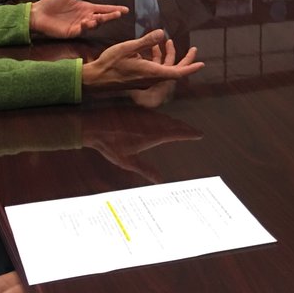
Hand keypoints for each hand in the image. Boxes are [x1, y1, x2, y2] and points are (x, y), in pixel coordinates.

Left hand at [30, 0, 128, 38]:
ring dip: (99, 21)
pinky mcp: (72, 32)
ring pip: (94, 24)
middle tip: (119, 14)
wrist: (37, 13)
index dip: (113, 9)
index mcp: (85, 8)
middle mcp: (84, 17)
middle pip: (102, 17)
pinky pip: (82, 30)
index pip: (103, 8)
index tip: (125, 9)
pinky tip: (88, 21)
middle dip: (110, 16)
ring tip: (102, 17)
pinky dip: (86, 26)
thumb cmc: (52, 2)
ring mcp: (79, 25)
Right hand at [81, 29, 203, 91]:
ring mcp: (145, 80)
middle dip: (185, 60)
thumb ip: (146, 41)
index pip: (177, 72)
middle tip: (194, 49)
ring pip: (163, 69)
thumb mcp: (128, 48)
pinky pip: (154, 69)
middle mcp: (151, 78)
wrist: (96, 79)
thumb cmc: (110, 63)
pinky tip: (151, 47)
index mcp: (151, 72)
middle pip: (174, 71)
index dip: (190, 67)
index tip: (202, 64)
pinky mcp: (140, 78)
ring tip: (168, 41)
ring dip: (167, 56)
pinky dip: (157, 58)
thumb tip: (162, 33)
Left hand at [83, 112, 203, 181]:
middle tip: (194, 132)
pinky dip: (163, 118)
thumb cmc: (109, 145)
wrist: (94, 124)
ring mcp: (144, 114)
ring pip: (165, 118)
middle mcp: (151, 122)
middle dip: (185, 128)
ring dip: (175, 122)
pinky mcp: (137, 110)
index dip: (189, 133)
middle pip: (173, 124)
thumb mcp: (127, 161)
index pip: (177, 133)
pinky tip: (163, 120)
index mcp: (152, 134)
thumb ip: (146, 170)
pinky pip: (155, 114)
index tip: (200, 134)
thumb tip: (160, 182)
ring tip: (182, 126)